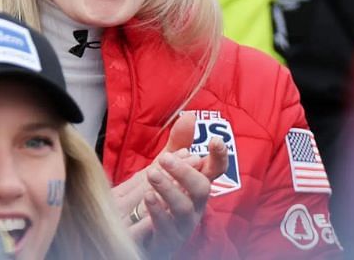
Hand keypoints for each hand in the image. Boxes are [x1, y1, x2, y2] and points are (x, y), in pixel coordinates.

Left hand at [113, 113, 228, 256]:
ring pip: (185, 207)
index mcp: (196, 186)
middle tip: (164, 158)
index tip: (215, 141)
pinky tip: (147, 197)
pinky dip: (158, 210)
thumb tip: (190, 114)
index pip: (215, 170)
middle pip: (202, 188)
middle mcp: (194, 206)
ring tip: (152, 174)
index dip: (219, 157)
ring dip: (170, 189)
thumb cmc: (155, 200)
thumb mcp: (164, 168)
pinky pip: (166, 227)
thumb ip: (177, 144)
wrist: (134, 234)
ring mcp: (182, 225)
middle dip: (185, 172)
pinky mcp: (165, 240)